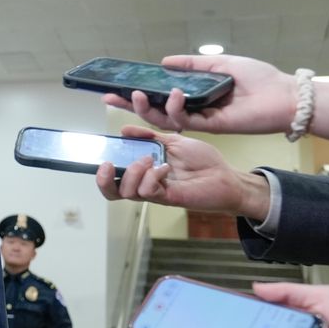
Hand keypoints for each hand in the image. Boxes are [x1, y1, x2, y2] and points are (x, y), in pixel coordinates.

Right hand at [95, 125, 270, 219]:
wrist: (226, 176)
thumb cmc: (202, 161)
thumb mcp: (173, 141)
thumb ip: (149, 136)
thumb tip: (124, 129)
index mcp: (143, 172)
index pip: (114, 178)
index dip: (102, 173)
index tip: (103, 158)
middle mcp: (145, 184)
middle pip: (113, 192)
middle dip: (104, 180)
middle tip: (110, 165)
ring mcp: (156, 192)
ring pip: (127, 192)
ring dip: (134, 172)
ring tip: (150, 159)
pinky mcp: (167, 197)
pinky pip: (148, 191)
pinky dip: (152, 176)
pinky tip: (165, 168)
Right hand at [102, 55, 296, 133]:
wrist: (283, 96)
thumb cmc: (258, 80)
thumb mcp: (220, 63)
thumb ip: (192, 64)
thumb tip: (164, 61)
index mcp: (193, 96)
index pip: (158, 97)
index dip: (136, 94)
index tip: (114, 87)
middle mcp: (193, 110)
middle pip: (152, 111)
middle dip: (129, 105)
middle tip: (108, 97)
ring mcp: (200, 120)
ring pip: (162, 120)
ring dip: (146, 109)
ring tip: (136, 94)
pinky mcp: (209, 127)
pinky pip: (183, 121)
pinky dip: (174, 109)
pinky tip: (173, 93)